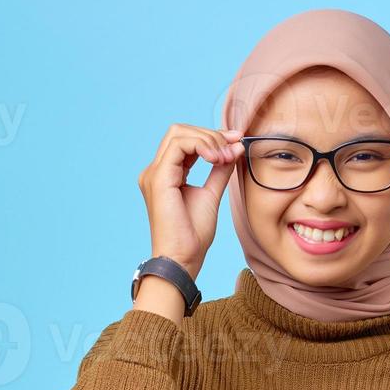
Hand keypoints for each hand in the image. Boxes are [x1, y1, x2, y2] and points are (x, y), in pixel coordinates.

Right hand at [137, 123, 244, 276]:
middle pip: (180, 130)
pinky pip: (179, 145)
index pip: (185, 140)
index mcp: (165, 175)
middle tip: (233, 146)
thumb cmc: (193, 236)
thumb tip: (234, 148)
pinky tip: (216, 159)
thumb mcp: (212, 195)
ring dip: (208, 140)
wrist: (182, 259)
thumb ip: (220, 170)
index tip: (236, 140)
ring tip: (225, 158)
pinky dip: (202, 146)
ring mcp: (154, 173)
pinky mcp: (159, 178)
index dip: (212, 136)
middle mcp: (155, 171)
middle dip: (210, 134)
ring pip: (178, 133)